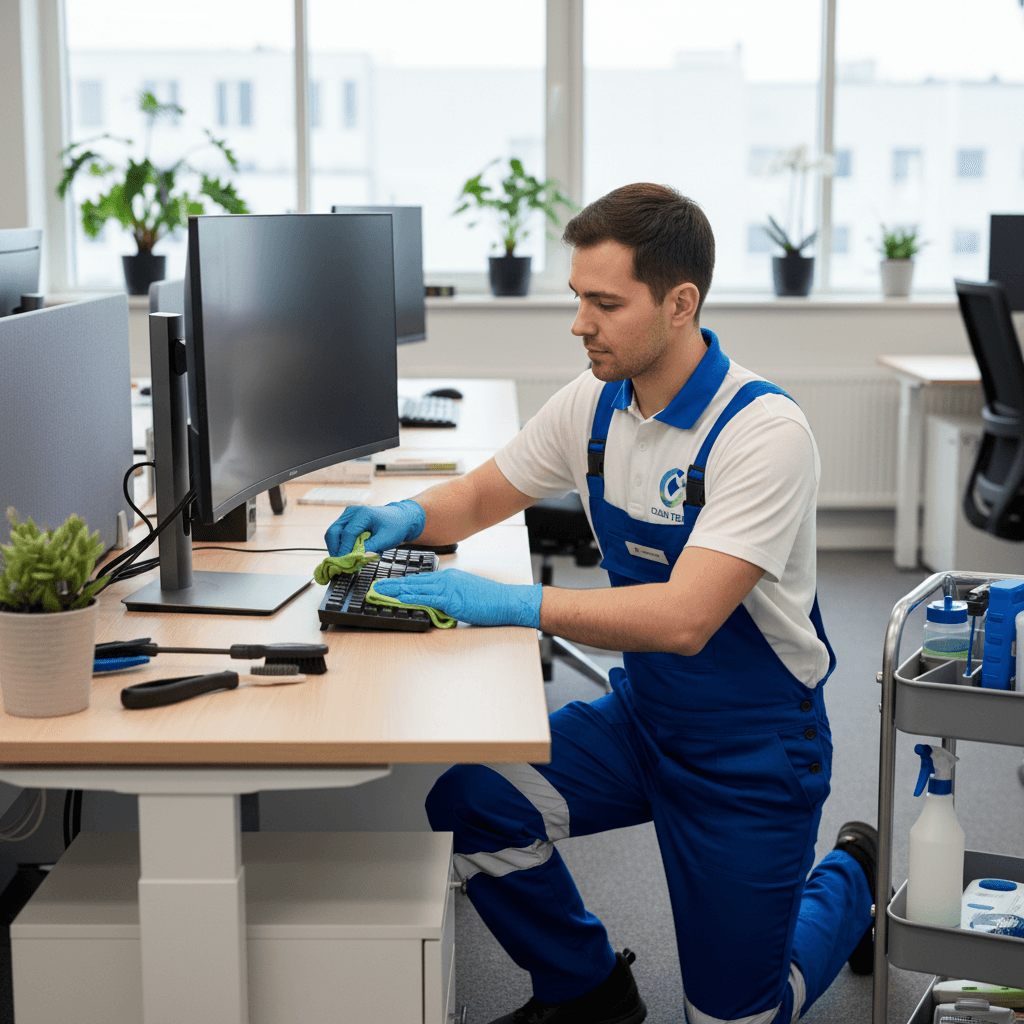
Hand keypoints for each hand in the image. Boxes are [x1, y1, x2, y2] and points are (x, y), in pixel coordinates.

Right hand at [324, 499, 425, 556]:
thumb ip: (371, 548)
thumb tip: (355, 558)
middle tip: (340, 564)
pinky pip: (337, 535)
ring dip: (336, 548)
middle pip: (333, 532)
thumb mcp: (386, 540)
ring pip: (332, 534)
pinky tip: (348, 554)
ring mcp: (347, 516)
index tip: (344, 563)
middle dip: (335, 549)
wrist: (399, 518)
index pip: (347, 533)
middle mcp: (351, 512)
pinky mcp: (346, 521)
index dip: (344, 550)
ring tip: (345, 560)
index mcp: (363, 514)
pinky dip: (340, 545)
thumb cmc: (395, 527)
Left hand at [372, 569, 541, 627]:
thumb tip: (436, 605)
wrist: (507, 601)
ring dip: (396, 591)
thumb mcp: (466, 594)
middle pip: (414, 581)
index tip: (389, 584)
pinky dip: (410, 598)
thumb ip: (449, 598)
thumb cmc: (490, 600)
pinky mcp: (451, 600)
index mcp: (449, 577)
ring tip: (379, 592)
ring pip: (416, 588)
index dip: (403, 583)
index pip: (421, 579)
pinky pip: (426, 599)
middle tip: (376, 586)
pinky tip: (399, 599)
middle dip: (393, 584)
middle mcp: (446, 579)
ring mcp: (448, 589)